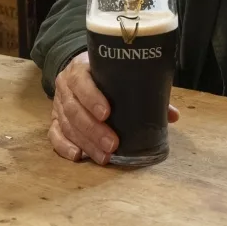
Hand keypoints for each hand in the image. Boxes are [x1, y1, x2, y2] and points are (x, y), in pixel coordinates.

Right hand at [48, 51, 178, 164]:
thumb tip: (172, 115)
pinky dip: (64, 147)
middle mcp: (65, 86)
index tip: (107, 113)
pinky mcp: (54, 119)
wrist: (79, 69)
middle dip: (93, 129)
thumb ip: (144, 91)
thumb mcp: (119, 74)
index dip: (91, 97)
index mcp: (80, 69)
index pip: (81, 81)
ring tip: (104, 156)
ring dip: (85, 142)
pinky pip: (54, 134)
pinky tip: (78, 156)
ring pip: (66, 124)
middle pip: (73, 108)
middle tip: (112, 144)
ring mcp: (58, 104)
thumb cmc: (104, 73)